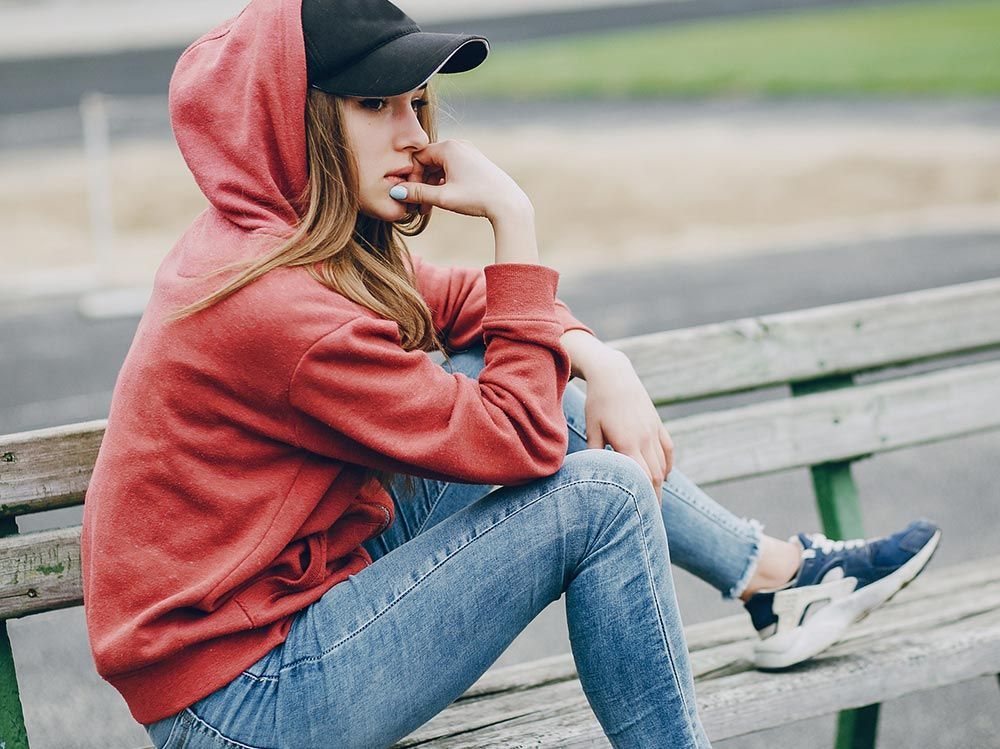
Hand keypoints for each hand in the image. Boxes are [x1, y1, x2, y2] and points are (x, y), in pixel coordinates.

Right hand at [390, 139, 531, 222]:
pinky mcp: (475, 163)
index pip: (418, 157)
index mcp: (449, 148)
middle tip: (419, 206)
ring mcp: (468, 153)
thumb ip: (418, 194)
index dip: (412, 178)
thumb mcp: (443, 197)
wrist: (508, 204)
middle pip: (429, 161)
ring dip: (432, 185)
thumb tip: (396, 192)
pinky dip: (444, 183)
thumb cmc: (476, 198)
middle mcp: (458, 145)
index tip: (413, 197)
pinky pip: (452, 169)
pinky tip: (444, 200)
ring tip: (431, 207)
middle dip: (422, 184)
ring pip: (440, 167)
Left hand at [584, 356, 673, 503]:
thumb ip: (595, 454)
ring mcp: (654, 431)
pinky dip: (667, 465)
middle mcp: (645, 439)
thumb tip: (594, 475)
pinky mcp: (657, 423)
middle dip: (654, 499)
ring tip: (655, 501)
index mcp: (628, 443)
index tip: (643, 517)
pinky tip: (664, 476)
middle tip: (650, 519)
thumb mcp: (592, 429)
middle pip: (655, 477)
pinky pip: (668, 449)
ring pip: (663, 465)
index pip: (641, 479)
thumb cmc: (598, 403)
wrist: (614, 374)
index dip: (645, 500)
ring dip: (660, 484)